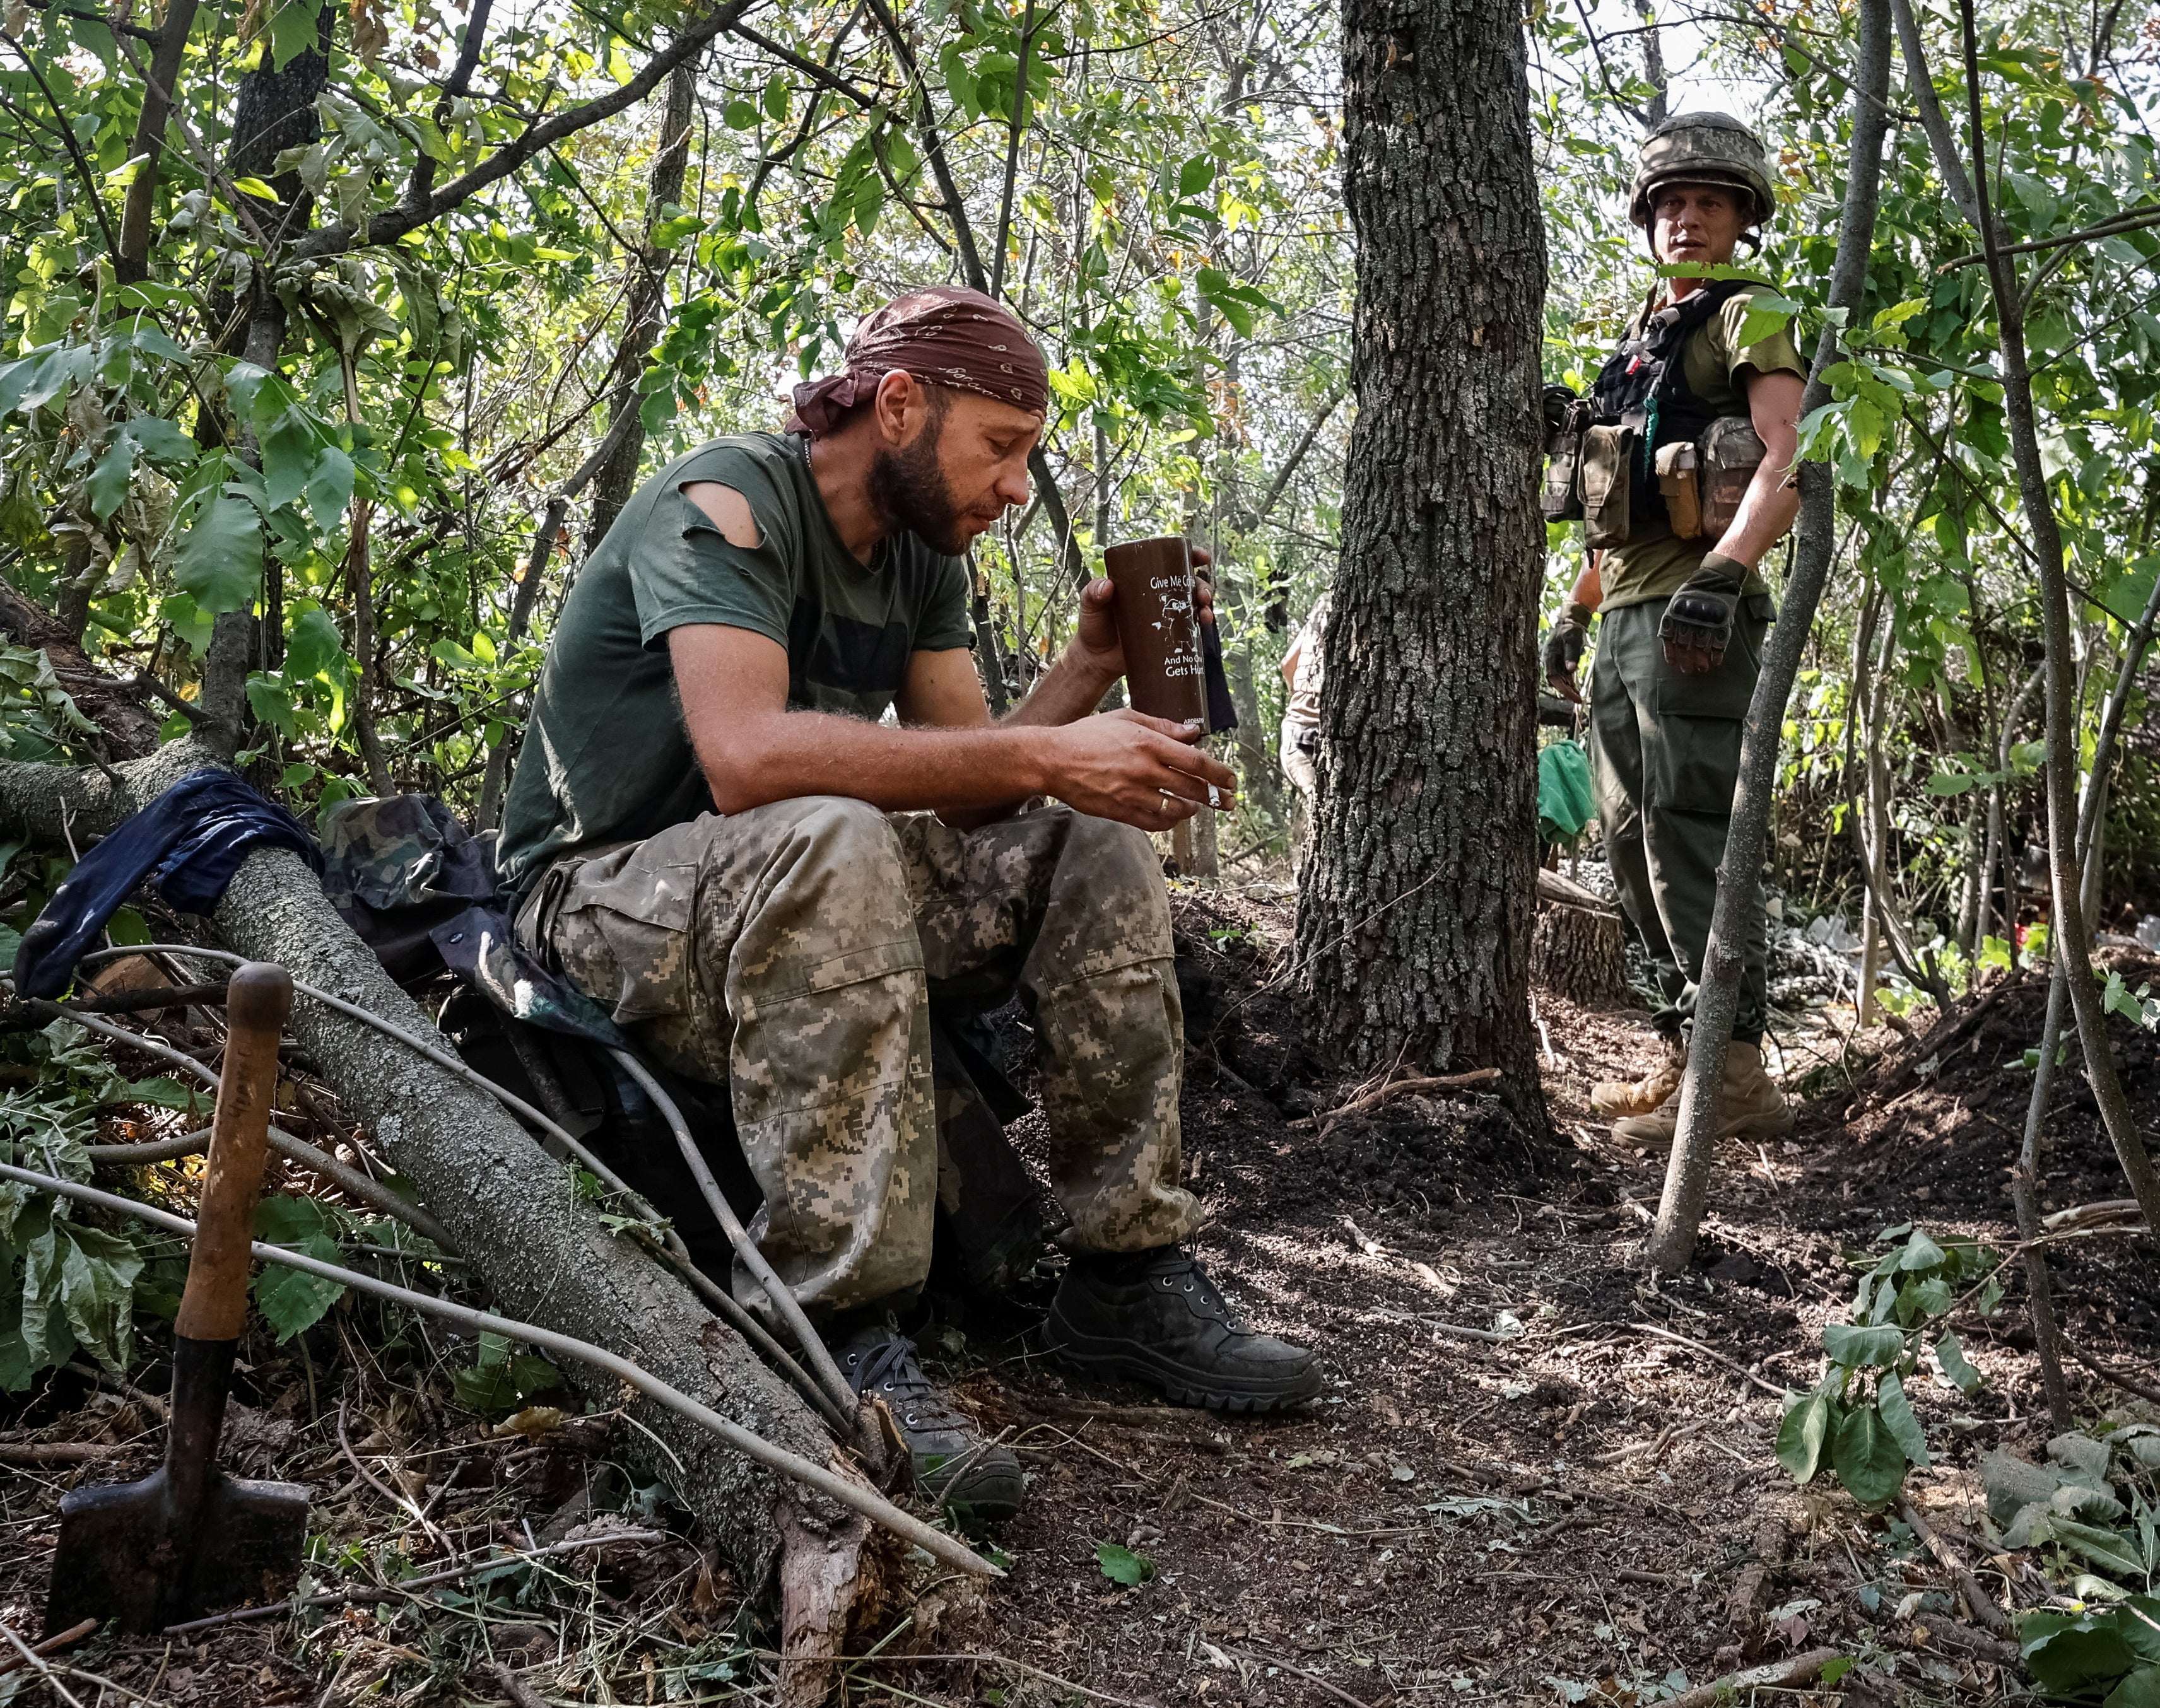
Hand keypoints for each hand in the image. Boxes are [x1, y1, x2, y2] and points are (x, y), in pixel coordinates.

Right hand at [1037, 708, 1237, 830]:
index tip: (1232, 780)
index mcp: (1148, 743)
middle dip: (1215, 797)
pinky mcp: (1120, 811)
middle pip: (1192, 788)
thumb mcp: (1126, 718)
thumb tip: (1192, 732)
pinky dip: (1169, 821)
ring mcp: (1132, 793)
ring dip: (1191, 809)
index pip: (1196, 762)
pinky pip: (1154, 822)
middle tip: (1226, 800)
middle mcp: (1144, 769)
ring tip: (1195, 805)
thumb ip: (1162, 726)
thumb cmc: (1088, 735)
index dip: (1220, 774)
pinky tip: (1173, 816)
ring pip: (1175, 808)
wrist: (1053, 759)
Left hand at [1073, 545, 1215, 685]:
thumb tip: (1107, 585)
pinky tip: (1204, 625)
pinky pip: (1190, 627)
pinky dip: (1201, 624)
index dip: (1190, 556)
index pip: (1170, 561)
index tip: (1202, 557)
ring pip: (1193, 604)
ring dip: (1206, 604)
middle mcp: (1158, 595)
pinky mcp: (1168, 636)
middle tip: (1202, 595)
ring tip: (1205, 613)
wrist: (1096, 661)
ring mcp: (1166, 615)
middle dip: (1202, 585)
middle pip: (1188, 583)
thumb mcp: (1090, 607)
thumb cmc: (1092, 628)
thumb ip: (1093, 594)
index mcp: (1143, 579)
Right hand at [1542, 604, 1590, 703]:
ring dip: (1568, 688)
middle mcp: (1549, 661)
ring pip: (1559, 680)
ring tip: (1578, 696)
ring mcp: (1554, 662)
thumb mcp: (1572, 640)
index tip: (1573, 695)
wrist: (1569, 622)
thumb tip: (1570, 669)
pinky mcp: (1559, 663)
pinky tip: (1576, 689)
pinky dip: (1569, 683)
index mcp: (1549, 655)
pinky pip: (1563, 676)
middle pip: (1555, 681)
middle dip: (1566, 691)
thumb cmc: (1570, 629)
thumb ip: (1571, 654)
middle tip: (1578, 699)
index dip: (1562, 687)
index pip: (1553, 676)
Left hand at [1658, 553, 1744, 674]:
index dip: (1672, 654)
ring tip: (1702, 669)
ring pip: (1701, 647)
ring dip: (1701, 660)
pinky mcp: (1721, 623)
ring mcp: (1706, 623)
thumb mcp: (1677, 603)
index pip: (1671, 640)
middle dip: (1686, 661)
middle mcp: (1689, 620)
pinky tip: (1716, 662)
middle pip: (1685, 646)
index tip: (1674, 665)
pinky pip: (1719, 643)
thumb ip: (1673, 620)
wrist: (1715, 579)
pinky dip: (1717, 654)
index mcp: (1676, 616)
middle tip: (1688, 671)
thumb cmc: (1693, 592)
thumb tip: (1670, 640)